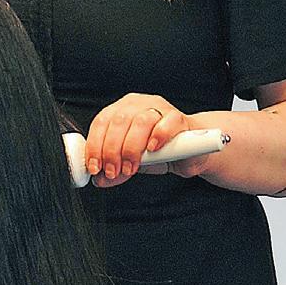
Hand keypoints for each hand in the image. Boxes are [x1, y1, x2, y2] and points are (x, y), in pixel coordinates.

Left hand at [85, 94, 216, 187]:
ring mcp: (159, 108)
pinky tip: (153, 149)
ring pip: (140, 121)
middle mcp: (138, 104)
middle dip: (112, 150)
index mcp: (121, 110)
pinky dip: (158, 136)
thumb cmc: (158, 152)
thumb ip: (116, 170)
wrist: (190, 151)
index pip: (101, 122)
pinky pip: (167, 123)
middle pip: (118, 121)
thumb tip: (99, 180)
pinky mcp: (179, 118)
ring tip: (131, 167)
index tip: (95, 167)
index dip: (95, 146)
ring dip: (131, 148)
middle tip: (113, 171)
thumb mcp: (132, 162)